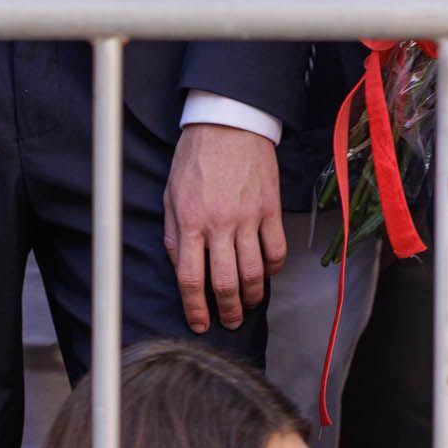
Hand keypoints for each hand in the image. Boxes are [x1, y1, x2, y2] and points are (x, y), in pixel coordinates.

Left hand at [164, 123, 285, 333]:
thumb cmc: (196, 157)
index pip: (191, 279)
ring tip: (249, 304)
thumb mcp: (170, 195)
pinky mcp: (270, 210)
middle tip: (229, 321)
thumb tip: (181, 267)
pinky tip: (266, 273)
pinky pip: (276, 251)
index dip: (195, 309)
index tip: (200, 323)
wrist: (229, 124)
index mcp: (190, 222)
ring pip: (254, 273)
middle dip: (228, 311)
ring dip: (252, 297)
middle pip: (225, 283)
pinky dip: (273, 269)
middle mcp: (219, 224)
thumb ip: (173, 233)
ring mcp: (248, 218)